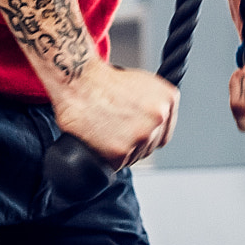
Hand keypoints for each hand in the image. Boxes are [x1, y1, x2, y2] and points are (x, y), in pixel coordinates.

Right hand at [52, 62, 179, 168]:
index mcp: (168, 99)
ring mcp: (142, 135)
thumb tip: (156, 123)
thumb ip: (155, 104)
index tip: (134, 130)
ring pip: (135, 156)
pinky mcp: (122, 151)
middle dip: (133, 141)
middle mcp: (159, 117)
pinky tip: (99, 139)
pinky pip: (118, 164)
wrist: (77, 81)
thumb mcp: (141, 83)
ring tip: (104, 130)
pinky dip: (106, 157)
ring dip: (120, 150)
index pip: (163, 133)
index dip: (147, 134)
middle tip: (114, 128)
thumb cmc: (102, 81)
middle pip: (150, 146)